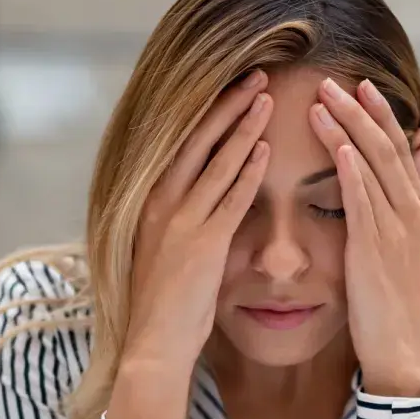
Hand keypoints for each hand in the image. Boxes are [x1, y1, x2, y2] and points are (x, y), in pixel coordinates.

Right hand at [106, 70, 272, 418]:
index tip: (233, 85)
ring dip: (243, 126)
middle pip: (197, 138)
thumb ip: (186, 219)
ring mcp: (180, 221)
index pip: (183, 142)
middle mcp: (161, 202)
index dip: (209, 111)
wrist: (154, 346)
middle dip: (227, 103)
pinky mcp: (201, 244)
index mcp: (152, 200)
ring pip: (215, 161)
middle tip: (256, 73)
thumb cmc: (166, 305)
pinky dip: (246, 170)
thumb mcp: (169, 251)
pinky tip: (266, 149)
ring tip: (267, 95)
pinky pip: (228, 198)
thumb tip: (206, 196)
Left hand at [309, 77, 419, 396]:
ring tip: (322, 100)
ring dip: (347, 129)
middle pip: (386, 147)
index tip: (360, 84)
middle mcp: (409, 211)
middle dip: (360, 111)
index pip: (399, 148)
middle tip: (334, 79)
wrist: (399, 347)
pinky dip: (349, 170)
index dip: (380, 114)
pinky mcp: (372, 248)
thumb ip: (411, 193)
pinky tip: (334, 146)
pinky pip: (361, 201)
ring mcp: (393, 229)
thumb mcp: (404, 242)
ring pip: (372, 166)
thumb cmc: (391, 299)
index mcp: (415, 207)